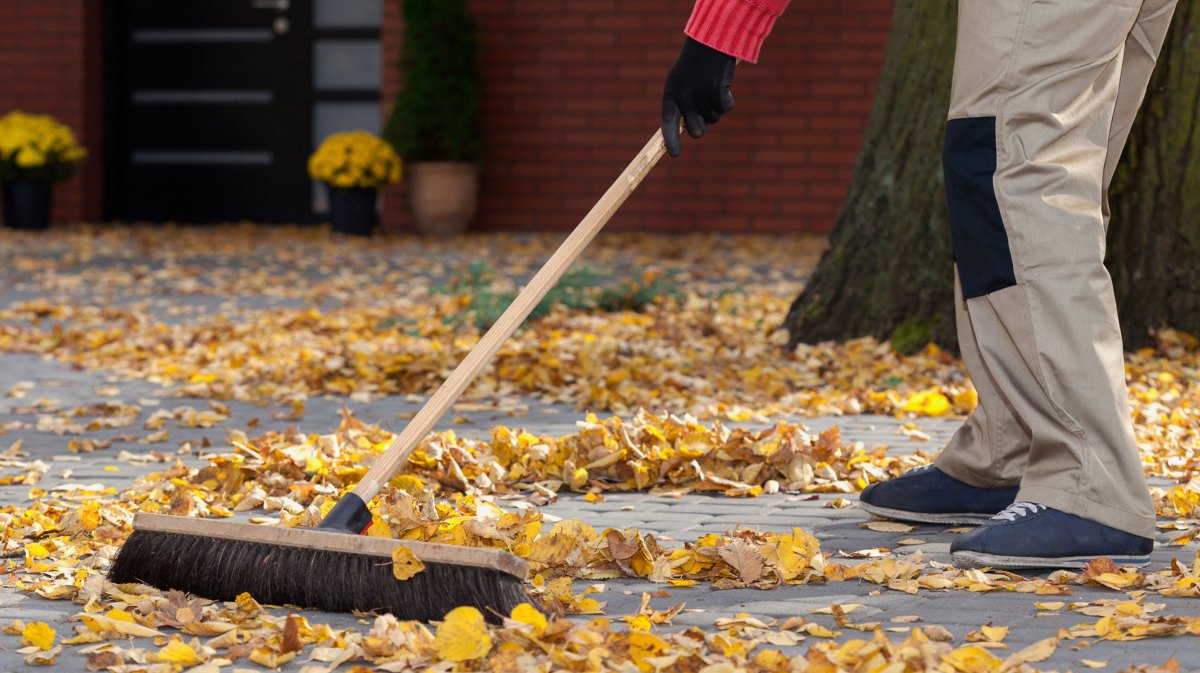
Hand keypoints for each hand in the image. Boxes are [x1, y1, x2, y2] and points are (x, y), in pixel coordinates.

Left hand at [661, 37, 736, 156]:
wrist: (710, 41)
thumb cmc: (695, 64)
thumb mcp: (682, 82)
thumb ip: (683, 105)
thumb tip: (693, 130)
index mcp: (671, 94)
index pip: (668, 124)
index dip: (671, 140)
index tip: (674, 154)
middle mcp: (684, 98)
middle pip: (697, 130)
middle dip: (703, 125)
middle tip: (705, 109)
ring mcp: (701, 96)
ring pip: (714, 118)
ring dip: (716, 106)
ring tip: (711, 85)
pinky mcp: (718, 92)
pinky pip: (726, 108)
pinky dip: (728, 99)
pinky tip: (722, 83)